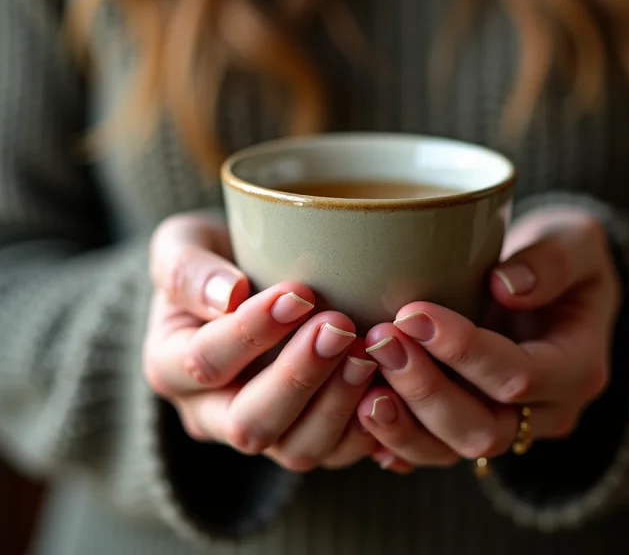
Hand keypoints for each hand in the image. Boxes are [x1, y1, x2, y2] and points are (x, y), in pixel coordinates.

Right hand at [142, 212, 379, 471]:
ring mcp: (262, 429)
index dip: (251, 332)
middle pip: (249, 422)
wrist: (246, 279)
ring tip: (366, 354)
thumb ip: (186, 267)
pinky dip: (367, 428)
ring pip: (295, 449)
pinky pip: (337, 452)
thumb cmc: (215, 257)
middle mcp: (211, 412)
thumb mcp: (183, 243)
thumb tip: (225, 295)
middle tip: (339, 327)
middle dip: (298, 377)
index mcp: (171, 365)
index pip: (205, 362)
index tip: (298, 293)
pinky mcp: (306, 434)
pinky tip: (389, 390)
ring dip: (336, 405)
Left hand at [358, 206, 620, 467]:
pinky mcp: (472, 421)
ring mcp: (509, 424)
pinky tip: (360, 412)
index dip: (464, 350)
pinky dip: (395, 437)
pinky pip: (433, 448)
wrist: (556, 280)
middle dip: (424, 388)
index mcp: (578, 368)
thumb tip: (506, 286)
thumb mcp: (576, 240)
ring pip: (452, 450)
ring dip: (402, 421)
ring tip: (361, 383)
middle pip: (483, 427)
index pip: (519, 376)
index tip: (414, 314)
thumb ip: (552, 261)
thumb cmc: (566, 254)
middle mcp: (546, 411)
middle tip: (380, 341)